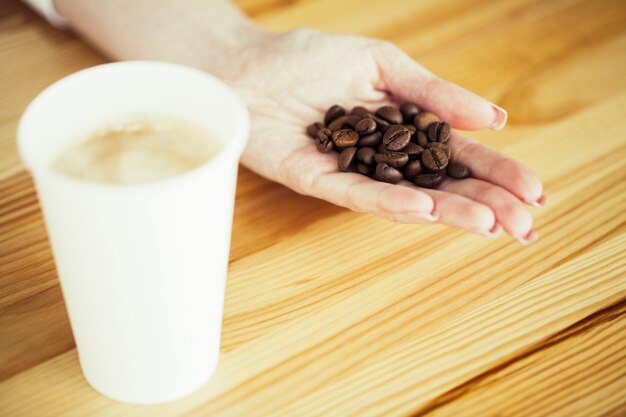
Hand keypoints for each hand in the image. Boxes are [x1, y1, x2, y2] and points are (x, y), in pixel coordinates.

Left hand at [223, 30, 543, 242]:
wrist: (248, 65)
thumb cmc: (309, 59)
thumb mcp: (382, 65)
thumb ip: (434, 93)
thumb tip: (493, 118)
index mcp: (403, 129)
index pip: (458, 156)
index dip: (496, 173)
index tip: (536, 192)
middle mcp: (383, 158)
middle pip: (441, 186)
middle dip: (485, 204)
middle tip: (526, 227)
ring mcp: (353, 173)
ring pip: (408, 199)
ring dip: (449, 212)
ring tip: (490, 224)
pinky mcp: (319, 180)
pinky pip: (359, 195)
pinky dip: (392, 202)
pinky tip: (426, 209)